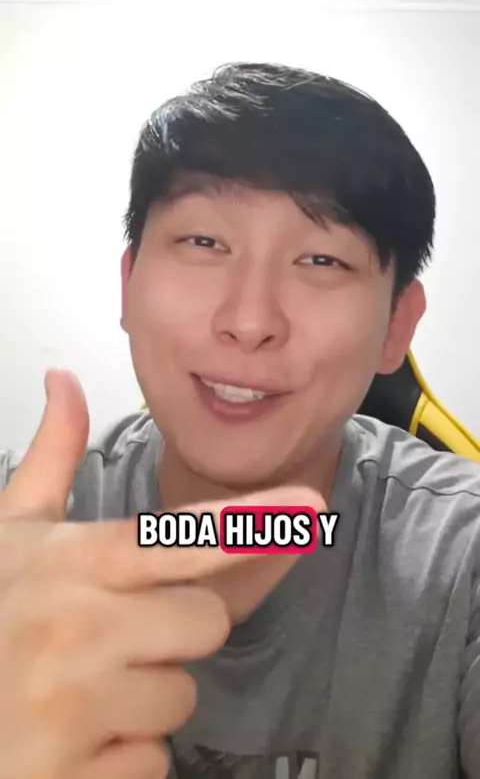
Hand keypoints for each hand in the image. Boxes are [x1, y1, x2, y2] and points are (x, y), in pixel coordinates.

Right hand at [0, 371, 322, 778]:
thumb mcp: (13, 536)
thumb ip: (50, 458)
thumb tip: (63, 380)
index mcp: (69, 564)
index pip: (173, 538)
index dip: (246, 522)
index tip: (309, 507)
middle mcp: (75, 629)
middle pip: (206, 622)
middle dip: (173, 634)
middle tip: (112, 638)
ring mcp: (75, 707)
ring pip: (183, 697)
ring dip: (145, 700)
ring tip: (84, 690)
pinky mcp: (75, 777)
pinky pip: (154, 761)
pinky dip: (123, 755)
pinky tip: (74, 739)